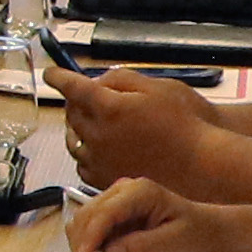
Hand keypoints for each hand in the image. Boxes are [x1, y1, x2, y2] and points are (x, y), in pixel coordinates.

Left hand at [48, 64, 215, 186]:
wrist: (201, 161)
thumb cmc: (184, 121)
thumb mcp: (156, 86)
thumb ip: (120, 79)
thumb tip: (97, 82)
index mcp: (108, 107)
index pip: (72, 87)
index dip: (59, 78)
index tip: (51, 74)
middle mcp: (97, 134)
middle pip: (71, 113)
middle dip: (74, 102)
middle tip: (86, 97)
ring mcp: (99, 159)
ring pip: (73, 139)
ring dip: (79, 127)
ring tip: (95, 123)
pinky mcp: (105, 178)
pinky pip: (83, 163)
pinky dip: (86, 151)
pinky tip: (101, 147)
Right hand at [67, 177, 251, 251]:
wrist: (205, 232)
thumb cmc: (194, 233)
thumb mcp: (169, 243)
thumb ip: (136, 248)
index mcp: (139, 192)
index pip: (103, 213)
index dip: (90, 239)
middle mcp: (123, 191)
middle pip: (86, 217)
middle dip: (84, 247)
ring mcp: (116, 202)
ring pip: (83, 224)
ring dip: (86, 249)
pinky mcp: (114, 215)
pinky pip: (92, 231)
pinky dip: (93, 249)